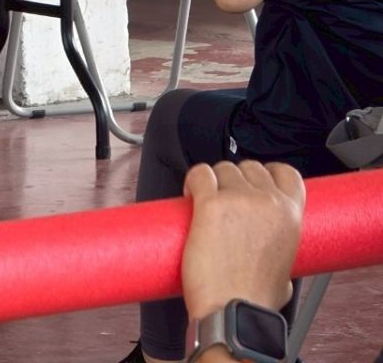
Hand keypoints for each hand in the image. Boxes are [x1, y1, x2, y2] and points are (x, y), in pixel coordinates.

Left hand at [182, 160, 304, 320]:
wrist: (232, 313)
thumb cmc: (254, 300)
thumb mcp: (285, 272)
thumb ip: (282, 254)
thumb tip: (274, 258)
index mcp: (290, 215)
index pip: (285, 172)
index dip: (266, 173)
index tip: (252, 182)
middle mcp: (268, 201)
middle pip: (248, 167)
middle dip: (234, 180)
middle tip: (223, 200)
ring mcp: (239, 199)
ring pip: (222, 168)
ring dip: (212, 181)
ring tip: (203, 202)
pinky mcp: (210, 204)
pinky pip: (199, 173)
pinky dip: (192, 181)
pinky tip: (189, 195)